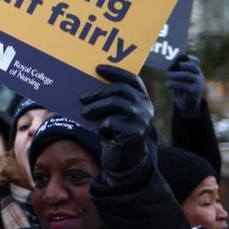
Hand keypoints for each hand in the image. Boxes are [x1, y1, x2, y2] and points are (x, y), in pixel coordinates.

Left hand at [80, 65, 154, 182]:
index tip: (97, 68)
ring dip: (96, 106)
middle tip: (82, 97)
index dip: (115, 72)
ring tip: (84, 112)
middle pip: (120, 89)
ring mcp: (142, 119)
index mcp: (142, 99)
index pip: (132, 79)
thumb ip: (108, 101)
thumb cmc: (115, 133)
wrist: (125, 160)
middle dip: (98, 91)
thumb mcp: (113, 114)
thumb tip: (85, 89)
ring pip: (116, 103)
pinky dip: (101, 124)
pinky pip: (112, 122)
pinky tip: (100, 130)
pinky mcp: (135, 132)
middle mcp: (146, 107)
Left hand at [166, 54, 204, 119]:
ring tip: (167, 75)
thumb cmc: (182, 88)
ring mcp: (198, 84)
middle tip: (174, 65)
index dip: (190, 58)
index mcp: (196, 71)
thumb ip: (177, 72)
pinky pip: (184, 86)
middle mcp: (199, 76)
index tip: (182, 56)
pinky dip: (175, 85)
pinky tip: (168, 84)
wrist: (188, 103)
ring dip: (176, 75)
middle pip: (193, 67)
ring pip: (188, 76)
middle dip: (183, 65)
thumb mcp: (181, 79)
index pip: (196, 62)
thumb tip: (169, 66)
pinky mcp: (194, 92)